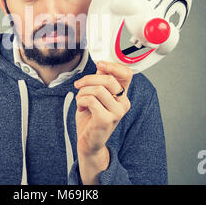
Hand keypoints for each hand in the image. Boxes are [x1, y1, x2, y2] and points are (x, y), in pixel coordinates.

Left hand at [73, 61, 132, 183]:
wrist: (88, 142)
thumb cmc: (91, 118)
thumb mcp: (96, 95)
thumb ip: (100, 81)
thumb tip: (102, 65)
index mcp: (122, 95)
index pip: (126, 74)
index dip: (113, 66)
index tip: (100, 64)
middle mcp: (123, 103)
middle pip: (108, 79)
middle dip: (88, 79)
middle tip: (78, 84)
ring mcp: (117, 113)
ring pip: (97, 89)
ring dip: (82, 92)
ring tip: (81, 100)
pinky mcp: (106, 120)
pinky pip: (91, 100)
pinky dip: (81, 101)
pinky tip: (82, 108)